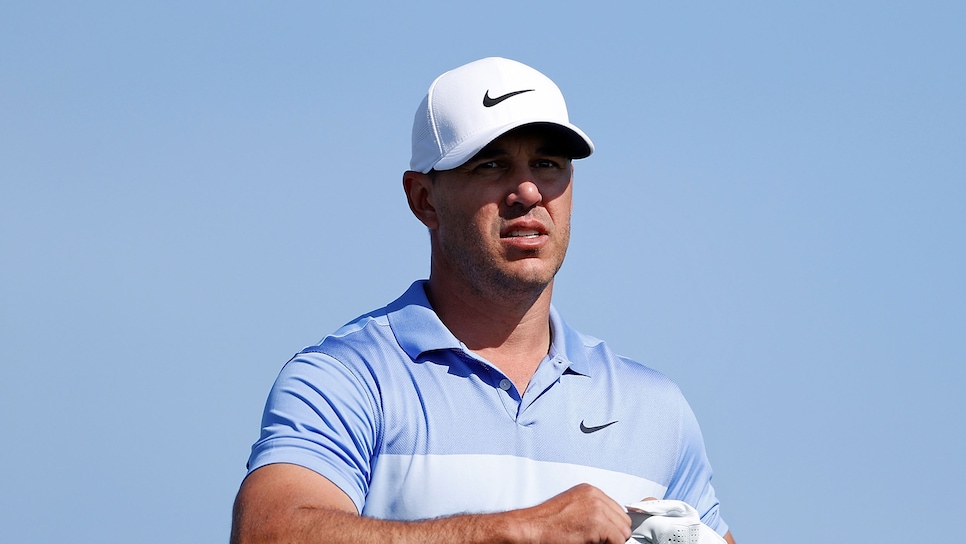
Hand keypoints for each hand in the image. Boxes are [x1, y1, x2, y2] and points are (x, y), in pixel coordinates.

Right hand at [507, 483, 631, 543]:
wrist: (531, 528)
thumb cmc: (546, 523)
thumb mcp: (572, 508)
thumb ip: (592, 510)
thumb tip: (610, 525)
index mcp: (590, 491)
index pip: (617, 510)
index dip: (613, 526)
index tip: (606, 535)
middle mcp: (595, 496)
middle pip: (623, 520)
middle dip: (615, 533)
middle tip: (598, 541)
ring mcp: (597, 508)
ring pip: (623, 531)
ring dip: (611, 540)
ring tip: (592, 541)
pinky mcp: (597, 523)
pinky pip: (618, 541)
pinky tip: (590, 543)